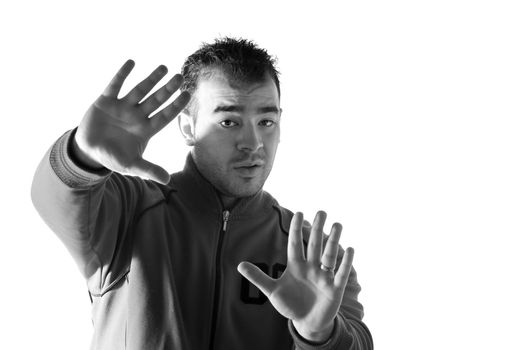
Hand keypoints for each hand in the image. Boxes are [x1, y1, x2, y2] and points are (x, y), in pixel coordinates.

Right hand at [74, 60, 189, 183]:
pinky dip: (122, 74)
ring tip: (163, 67)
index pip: (165, 116)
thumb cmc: (113, 157)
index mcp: (146, 130)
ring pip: (140, 90)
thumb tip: (167, 180)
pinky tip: (131, 63)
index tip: (187, 95)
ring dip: (151, 79)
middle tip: (180, 77)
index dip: (176, 106)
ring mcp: (123, 107)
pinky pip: (115, 85)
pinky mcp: (106, 101)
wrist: (89, 151)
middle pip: (156, 100)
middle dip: (167, 89)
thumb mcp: (131, 166)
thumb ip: (149, 170)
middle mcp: (137, 115)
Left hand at [237, 211, 353, 342]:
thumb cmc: (290, 304)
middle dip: (317, 229)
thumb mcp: (272, 291)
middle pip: (314, 245)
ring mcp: (323, 277)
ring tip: (337, 224)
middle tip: (321, 212)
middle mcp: (311, 267)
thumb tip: (239, 265)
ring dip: (333, 241)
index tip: (299, 212)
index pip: (295, 244)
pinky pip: (340, 273)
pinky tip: (349, 249)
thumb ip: (258, 278)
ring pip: (329, 256)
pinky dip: (345, 263)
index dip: (296, 230)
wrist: (307, 322)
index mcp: (296, 266)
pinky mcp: (334, 288)